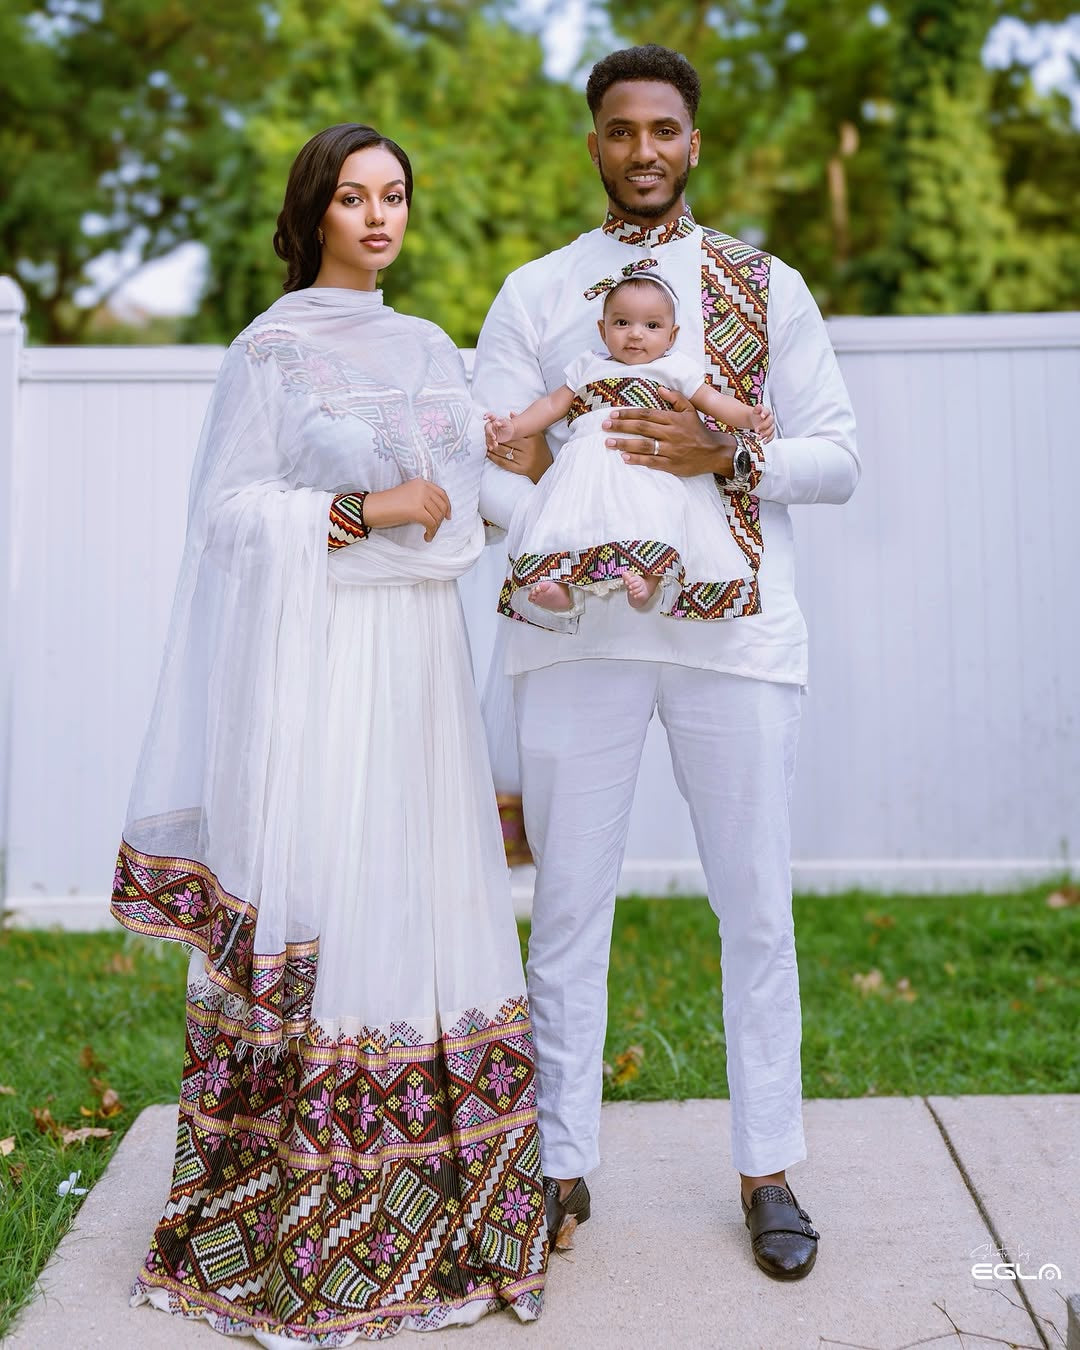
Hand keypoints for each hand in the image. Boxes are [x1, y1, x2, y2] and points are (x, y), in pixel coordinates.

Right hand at [363, 478, 450, 541]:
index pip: (441, 493)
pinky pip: (431, 524)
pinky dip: (431, 532)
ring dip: (435, 528)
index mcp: (421, 482)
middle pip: (441, 506)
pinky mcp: (417, 510)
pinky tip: (426, 537)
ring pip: (437, 516)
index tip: (447, 516)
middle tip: (434, 528)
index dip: (447, 506)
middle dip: (440, 520)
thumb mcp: (408, 495)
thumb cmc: (387, 505)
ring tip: (428, 533)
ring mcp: (420, 498)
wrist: (373, 508)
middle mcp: (422, 488)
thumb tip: (438, 512)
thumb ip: (422, 498)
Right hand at [484, 412, 514, 446]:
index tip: (485, 417)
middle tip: (494, 438)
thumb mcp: (507, 423)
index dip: (487, 415)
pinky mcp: (490, 437)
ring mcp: (490, 431)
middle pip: (487, 428)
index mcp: (495, 419)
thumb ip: (502, 422)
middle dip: (490, 433)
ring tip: (496, 444)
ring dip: (490, 440)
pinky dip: (489, 445)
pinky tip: (491, 448)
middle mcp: (491, 425)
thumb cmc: (509, 426)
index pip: (490, 416)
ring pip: (487, 436)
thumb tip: (496, 422)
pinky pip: (488, 441)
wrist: (511, 432)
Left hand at [485, 427, 552, 483]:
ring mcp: (524, 460)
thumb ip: (524, 425)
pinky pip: (504, 463)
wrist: (546, 469)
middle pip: (507, 442)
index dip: (502, 431)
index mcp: (532, 439)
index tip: (494, 428)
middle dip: (496, 439)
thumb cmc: (541, 450)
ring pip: (504, 452)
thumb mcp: (537, 436)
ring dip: (493, 448)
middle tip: (488, 437)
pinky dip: (494, 458)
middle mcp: (528, 449)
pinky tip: (490, 455)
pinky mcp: (520, 470)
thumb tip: (510, 413)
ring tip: (488, 445)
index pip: (513, 433)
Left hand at [604, 386, 736, 476]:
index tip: (613, 414)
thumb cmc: (698, 430)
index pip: (647, 414)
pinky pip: (652, 462)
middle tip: (604, 426)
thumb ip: (675, 398)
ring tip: (609, 442)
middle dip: (622, 426)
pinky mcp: (672, 465)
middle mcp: (671, 433)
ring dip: (625, 443)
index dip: (629, 413)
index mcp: (673, 419)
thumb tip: (659, 388)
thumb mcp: (690, 410)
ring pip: (645, 445)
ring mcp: (671, 450)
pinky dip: (638, 460)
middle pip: (642, 428)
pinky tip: (624, 457)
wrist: (714, 453)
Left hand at [751, 404, 774, 442]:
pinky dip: (768, 439)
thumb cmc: (757, 415)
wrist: (756, 420)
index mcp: (767, 412)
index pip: (767, 411)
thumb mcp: (755, 411)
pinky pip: (772, 436)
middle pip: (769, 422)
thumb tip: (758, 406)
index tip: (761, 416)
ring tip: (758, 438)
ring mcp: (771, 426)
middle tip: (756, 430)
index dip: (765, 413)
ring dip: (765, 434)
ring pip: (771, 430)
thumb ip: (757, 408)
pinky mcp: (771, 432)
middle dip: (763, 426)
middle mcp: (770, 419)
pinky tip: (764, 442)